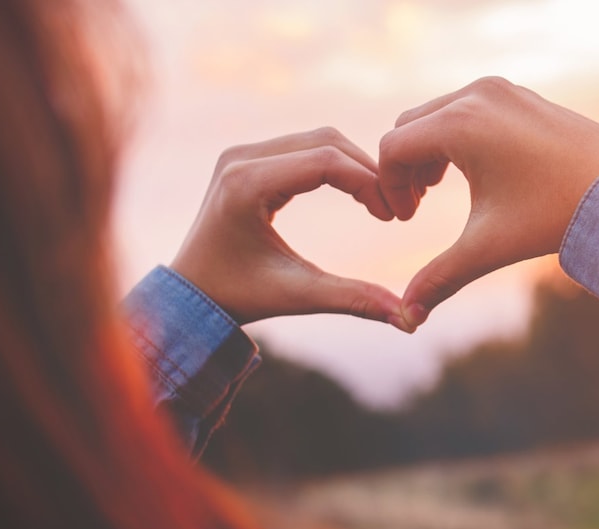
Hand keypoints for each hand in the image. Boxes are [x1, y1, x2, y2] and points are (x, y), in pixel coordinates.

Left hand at [171, 127, 404, 326]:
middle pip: (326, 141)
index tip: (394, 216)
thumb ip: (354, 300)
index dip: (369, 183)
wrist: (190, 294)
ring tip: (380, 203)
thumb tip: (408, 319)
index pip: (326, 161)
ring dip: (355, 166)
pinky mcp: (248, 157)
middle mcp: (241, 158)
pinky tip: (357, 194)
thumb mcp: (299, 295)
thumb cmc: (239, 296)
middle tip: (394, 209)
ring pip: (319, 139)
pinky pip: (304, 147)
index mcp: (246, 185)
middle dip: (368, 172)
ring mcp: (242, 153)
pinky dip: (336, 165)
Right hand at [377, 77, 598, 330]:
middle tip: (417, 206)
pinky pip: (469, 108)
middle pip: (410, 126)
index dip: (388, 186)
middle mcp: (476, 96)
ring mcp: (501, 90)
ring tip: (438, 189)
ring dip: (429, 150)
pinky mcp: (520, 95)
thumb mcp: (488, 247)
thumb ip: (439, 278)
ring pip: (438, 114)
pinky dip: (457, 135)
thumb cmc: (554, 217)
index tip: (406, 219)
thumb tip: (407, 319)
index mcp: (460, 124)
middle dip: (406, 166)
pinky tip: (472, 173)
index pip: (393, 148)